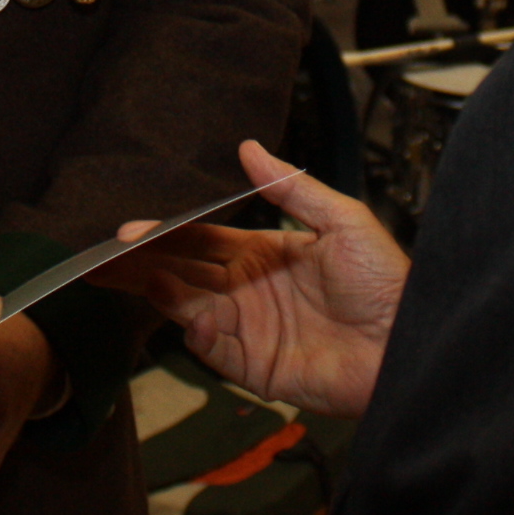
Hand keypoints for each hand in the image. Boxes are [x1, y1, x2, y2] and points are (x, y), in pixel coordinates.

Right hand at [92, 140, 407, 418]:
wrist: (409, 342)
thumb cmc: (387, 282)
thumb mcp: (343, 220)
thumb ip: (291, 187)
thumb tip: (249, 147)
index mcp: (265, 255)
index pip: (202, 243)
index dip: (167, 236)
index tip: (130, 230)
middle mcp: (250, 292)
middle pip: (184, 276)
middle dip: (144, 266)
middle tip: (105, 257)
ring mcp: (252, 330)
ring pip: (190, 309)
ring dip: (162, 294)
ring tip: (140, 275)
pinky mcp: (258, 367)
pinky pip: (215, 350)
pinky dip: (197, 333)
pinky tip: (189, 312)